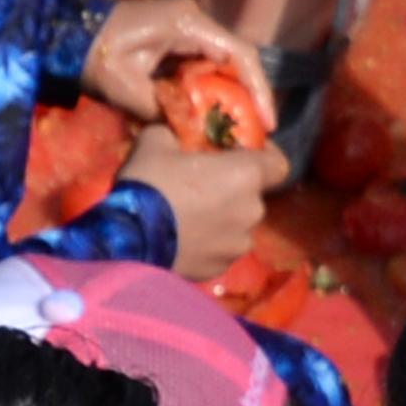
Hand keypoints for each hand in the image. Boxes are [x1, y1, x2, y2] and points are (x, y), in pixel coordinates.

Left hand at [78, 0, 269, 125]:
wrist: (64, 36)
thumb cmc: (93, 56)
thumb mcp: (126, 87)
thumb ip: (162, 110)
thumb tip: (191, 133)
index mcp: (188, 23)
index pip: (239, 54)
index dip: (259, 89)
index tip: (267, 122)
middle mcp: (193, 20)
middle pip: (234, 59)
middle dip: (245, 97)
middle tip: (253, 134)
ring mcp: (182, 27)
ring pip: (217, 64)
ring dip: (225, 95)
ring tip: (234, 130)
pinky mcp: (170, 39)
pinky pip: (198, 65)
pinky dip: (204, 91)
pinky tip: (205, 117)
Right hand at [114, 123, 287, 280]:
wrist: (126, 242)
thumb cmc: (149, 185)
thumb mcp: (155, 142)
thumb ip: (175, 135)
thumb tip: (174, 137)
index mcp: (246, 174)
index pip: (278, 164)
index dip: (263, 159)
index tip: (240, 157)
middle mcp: (252, 211)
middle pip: (252, 197)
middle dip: (232, 193)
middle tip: (201, 190)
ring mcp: (238, 245)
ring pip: (237, 227)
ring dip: (221, 223)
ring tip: (190, 223)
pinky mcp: (220, 269)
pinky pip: (220, 252)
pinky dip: (208, 247)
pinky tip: (183, 244)